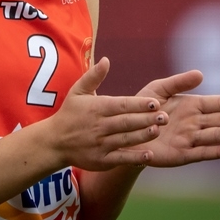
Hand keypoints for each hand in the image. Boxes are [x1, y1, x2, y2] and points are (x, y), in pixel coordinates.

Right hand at [47, 58, 166, 171]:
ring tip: (158, 130)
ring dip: (143, 136)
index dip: (138, 104)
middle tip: (165, 117)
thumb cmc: (69, 113)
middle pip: (127, 122)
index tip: (155, 102)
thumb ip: (93, 76)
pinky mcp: (101, 160)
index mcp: (97, 108)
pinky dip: (134, 157)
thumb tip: (106, 60)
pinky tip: (149, 154)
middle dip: (146, 119)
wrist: (54, 142)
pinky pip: (120, 158)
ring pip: (125, 139)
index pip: (121, 105)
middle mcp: (99, 126)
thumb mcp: (78, 91)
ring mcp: (100, 144)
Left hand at [135, 70, 219, 166]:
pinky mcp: (181, 154)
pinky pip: (203, 152)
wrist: (124, 131)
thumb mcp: (158, 89)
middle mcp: (195, 123)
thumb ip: (178, 82)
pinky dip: (219, 150)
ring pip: (218, 135)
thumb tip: (201, 74)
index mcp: (191, 105)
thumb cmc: (141, 108)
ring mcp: (190, 139)